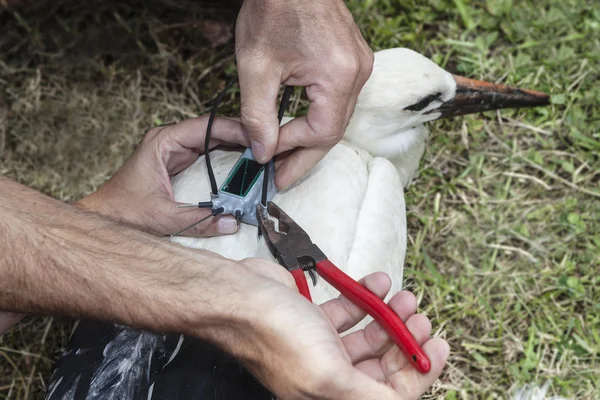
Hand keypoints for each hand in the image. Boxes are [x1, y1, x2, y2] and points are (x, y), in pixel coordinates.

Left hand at [77, 116, 250, 236]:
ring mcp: (173, 149)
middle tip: (267, 143)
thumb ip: (199, 220)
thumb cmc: (123, 212)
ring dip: (235, 143)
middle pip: (212, 129)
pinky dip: (226, 153)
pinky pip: (208, 150)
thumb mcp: (164, 218)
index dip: (233, 130)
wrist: (104, 217)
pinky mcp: (177, 160)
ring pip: (212, 138)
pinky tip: (244, 159)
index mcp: (162, 142)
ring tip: (262, 148)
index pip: (205, 127)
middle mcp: (169, 140)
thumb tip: (232, 222)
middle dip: (240, 135)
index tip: (256, 137)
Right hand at [201, 259, 448, 399]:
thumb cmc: (275, 335)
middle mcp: (327, 376)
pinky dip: (366, 297)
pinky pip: (349, 311)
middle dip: (407, 341)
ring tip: (405, 297)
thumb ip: (369, 396)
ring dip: (391, 316)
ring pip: (368, 337)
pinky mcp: (312, 319)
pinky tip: (377, 282)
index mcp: (330, 396)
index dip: (419, 373)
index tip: (439, 346)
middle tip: (422, 318)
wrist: (237, 295)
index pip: (389, 395)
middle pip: (382, 367)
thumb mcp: (328, 375)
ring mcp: (320, 346)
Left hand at [235, 0, 373, 188]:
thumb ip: (257, 115)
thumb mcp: (256, 67)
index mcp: (339, 75)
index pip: (323, 132)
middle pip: (334, 130)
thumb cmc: (273, 9)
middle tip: (282, 176)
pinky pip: (338, 99)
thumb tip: (263, 152)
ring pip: (337, 117)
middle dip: (305, 155)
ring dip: (311, 139)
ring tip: (286, 157)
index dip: (294, 151)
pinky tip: (298, 127)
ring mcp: (358, 65)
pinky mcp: (352, 59)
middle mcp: (357, 73)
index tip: (269, 162)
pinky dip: (317, 117)